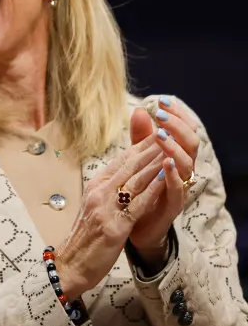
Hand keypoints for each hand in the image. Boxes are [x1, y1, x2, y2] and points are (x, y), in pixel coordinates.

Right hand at [56, 133, 169, 298]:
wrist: (71, 265)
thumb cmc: (85, 237)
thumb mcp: (95, 207)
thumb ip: (109, 190)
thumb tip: (126, 175)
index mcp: (94, 187)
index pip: (121, 161)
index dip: (140, 146)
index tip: (157, 133)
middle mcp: (98, 193)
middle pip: (130, 165)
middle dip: (151, 148)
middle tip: (170, 133)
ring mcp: (105, 209)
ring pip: (135, 180)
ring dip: (156, 163)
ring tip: (172, 149)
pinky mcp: (115, 227)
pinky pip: (137, 204)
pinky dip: (152, 190)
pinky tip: (165, 180)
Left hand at [127, 99, 200, 264]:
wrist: (134, 225)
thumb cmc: (139, 189)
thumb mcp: (138, 160)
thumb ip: (140, 138)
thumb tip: (140, 110)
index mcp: (178, 156)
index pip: (186, 130)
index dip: (178, 115)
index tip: (163, 100)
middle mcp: (183, 170)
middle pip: (191, 143)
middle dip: (177, 126)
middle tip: (161, 113)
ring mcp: (180, 187)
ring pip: (186, 164)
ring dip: (174, 148)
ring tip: (160, 135)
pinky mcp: (172, 205)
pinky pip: (177, 189)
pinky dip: (172, 176)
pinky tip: (165, 164)